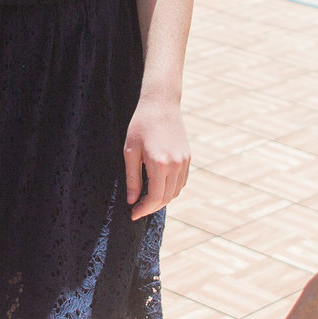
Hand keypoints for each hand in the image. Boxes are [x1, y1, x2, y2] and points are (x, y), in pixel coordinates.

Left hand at [123, 97, 190, 220]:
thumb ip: (132, 178)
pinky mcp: (187, 157)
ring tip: (146, 200)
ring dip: (162, 200)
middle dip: (151, 207)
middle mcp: (175, 165)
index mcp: (159, 164)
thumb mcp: (130, 152)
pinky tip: (158, 187)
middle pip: (166, 198)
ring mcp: (184, 161)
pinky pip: (181, 182)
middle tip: (138, 209)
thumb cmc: (141, 125)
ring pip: (175, 191)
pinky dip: (171, 189)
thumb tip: (131, 200)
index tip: (133, 214)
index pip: (154, 197)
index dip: (143, 209)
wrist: (161, 104)